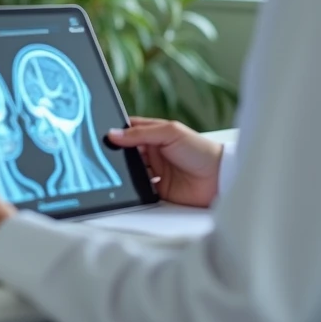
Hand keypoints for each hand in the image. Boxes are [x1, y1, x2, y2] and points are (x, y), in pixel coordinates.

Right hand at [107, 117, 222, 207]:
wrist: (219, 177)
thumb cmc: (200, 149)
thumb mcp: (170, 133)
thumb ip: (141, 133)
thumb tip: (113, 134)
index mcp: (155, 134)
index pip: (129, 131)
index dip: (116, 133)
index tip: (101, 135)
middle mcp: (153, 153)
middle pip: (127, 153)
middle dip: (117, 155)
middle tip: (105, 156)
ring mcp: (155, 172)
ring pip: (131, 172)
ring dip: (125, 172)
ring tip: (116, 172)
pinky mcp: (158, 191)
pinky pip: (140, 190)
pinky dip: (134, 189)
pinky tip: (130, 186)